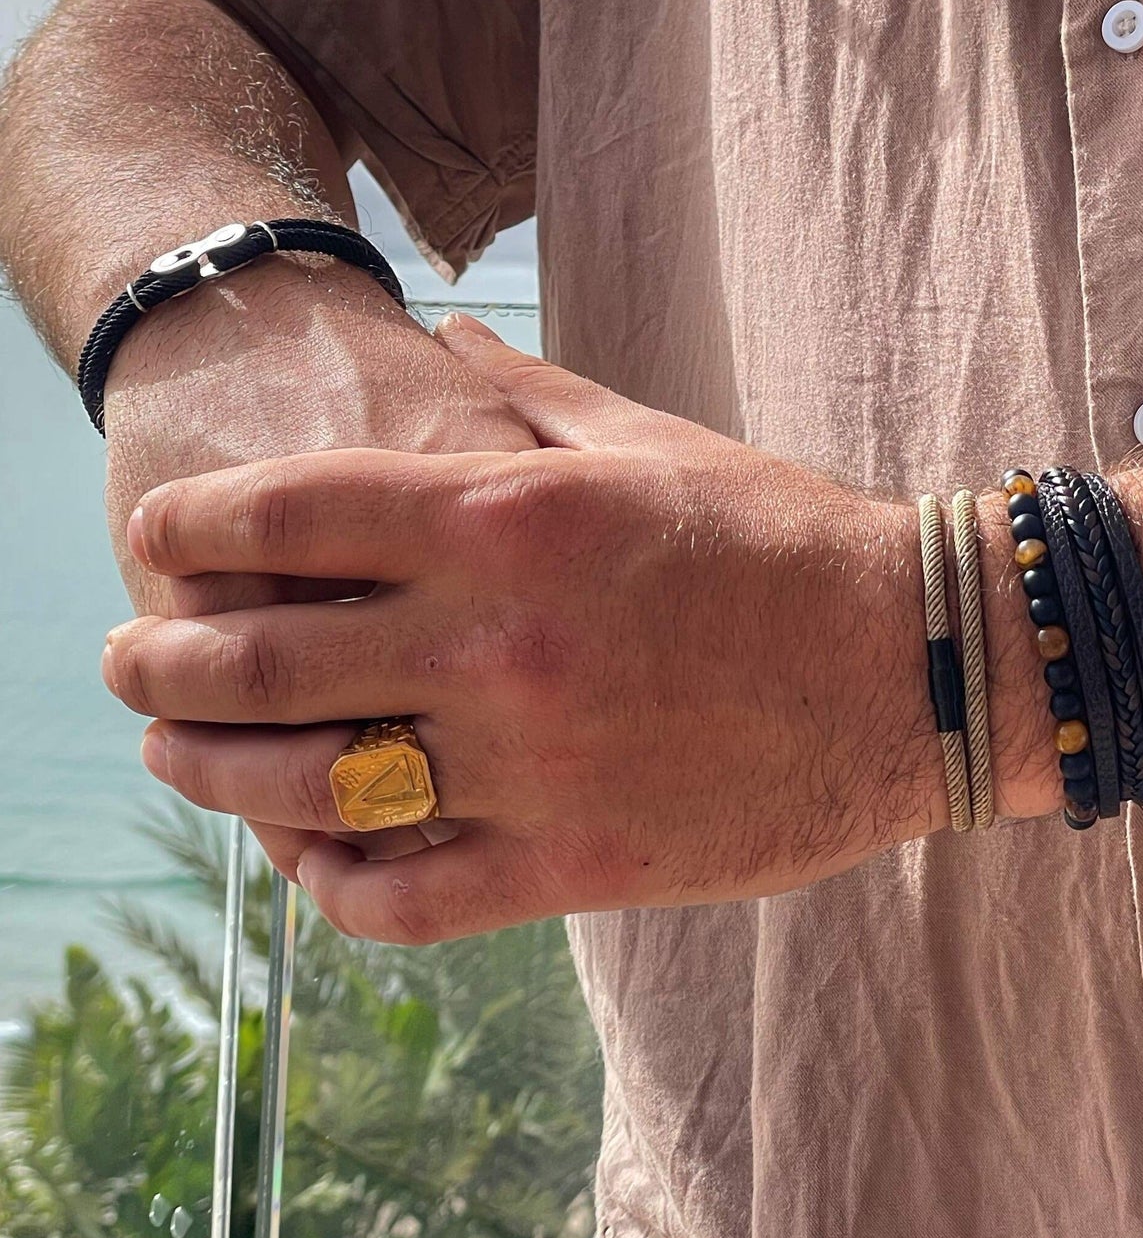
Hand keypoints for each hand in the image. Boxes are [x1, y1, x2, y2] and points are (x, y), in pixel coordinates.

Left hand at [101, 317, 982, 940]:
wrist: (919, 668)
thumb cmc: (787, 541)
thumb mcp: (657, 441)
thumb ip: (530, 393)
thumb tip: (443, 338)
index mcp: (517, 519)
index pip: (286, 512)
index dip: (189, 523)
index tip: (157, 535)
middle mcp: (503, 642)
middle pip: (260, 658)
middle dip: (159, 656)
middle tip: (128, 657)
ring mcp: (535, 765)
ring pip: (308, 789)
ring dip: (212, 771)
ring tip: (177, 751)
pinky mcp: (576, 865)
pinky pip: (405, 899)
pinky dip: (331, 888)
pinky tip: (308, 860)